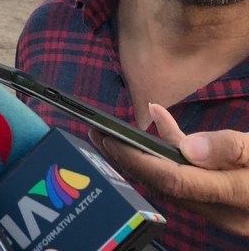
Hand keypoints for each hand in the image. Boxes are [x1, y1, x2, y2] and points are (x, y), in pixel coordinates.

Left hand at [91, 103, 248, 236]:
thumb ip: (230, 148)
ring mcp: (220, 207)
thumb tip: (188, 148)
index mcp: (232, 196)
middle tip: (96, 133)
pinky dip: (172, 152)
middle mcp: (220, 209)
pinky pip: (189, 177)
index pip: (172, 181)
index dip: (137, 160)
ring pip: (173, 181)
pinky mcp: (222, 199)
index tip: (110, 140)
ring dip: (142, 157)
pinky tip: (159, 119)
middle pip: (163, 184)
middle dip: (126, 160)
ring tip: (112, 132)